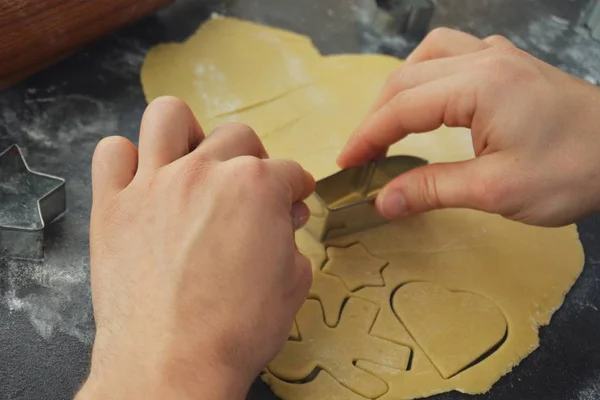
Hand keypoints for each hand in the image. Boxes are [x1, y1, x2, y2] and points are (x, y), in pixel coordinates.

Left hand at [77, 97, 314, 399]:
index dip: (294, 188)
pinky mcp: (113, 206)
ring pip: (168, 116)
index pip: (287, 170)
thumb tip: (286, 218)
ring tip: (192, 160)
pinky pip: (110, 153)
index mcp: (255, 187)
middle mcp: (204, 173)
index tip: (292, 200)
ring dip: (187, 133)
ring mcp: (154, 184)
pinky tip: (142, 181)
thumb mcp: (293, 282)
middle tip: (249, 190)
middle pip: (237, 136)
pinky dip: (127, 160)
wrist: (174, 366)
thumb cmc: (236, 331)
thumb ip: (292, 237)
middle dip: (253, 160)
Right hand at [338, 28, 599, 226]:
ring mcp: (498, 56)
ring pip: (427, 56)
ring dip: (399, 88)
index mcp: (478, 85)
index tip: (346, 164)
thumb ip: (433, 189)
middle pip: (407, 78)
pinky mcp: (510, 64)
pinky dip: (428, 73)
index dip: (367, 136)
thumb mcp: (497, 190)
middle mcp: (483, 59)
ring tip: (387, 121)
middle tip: (360, 153)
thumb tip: (383, 201)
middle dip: (376, 116)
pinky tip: (430, 95)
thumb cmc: (573, 170)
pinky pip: (454, 53)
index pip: (402, 107)